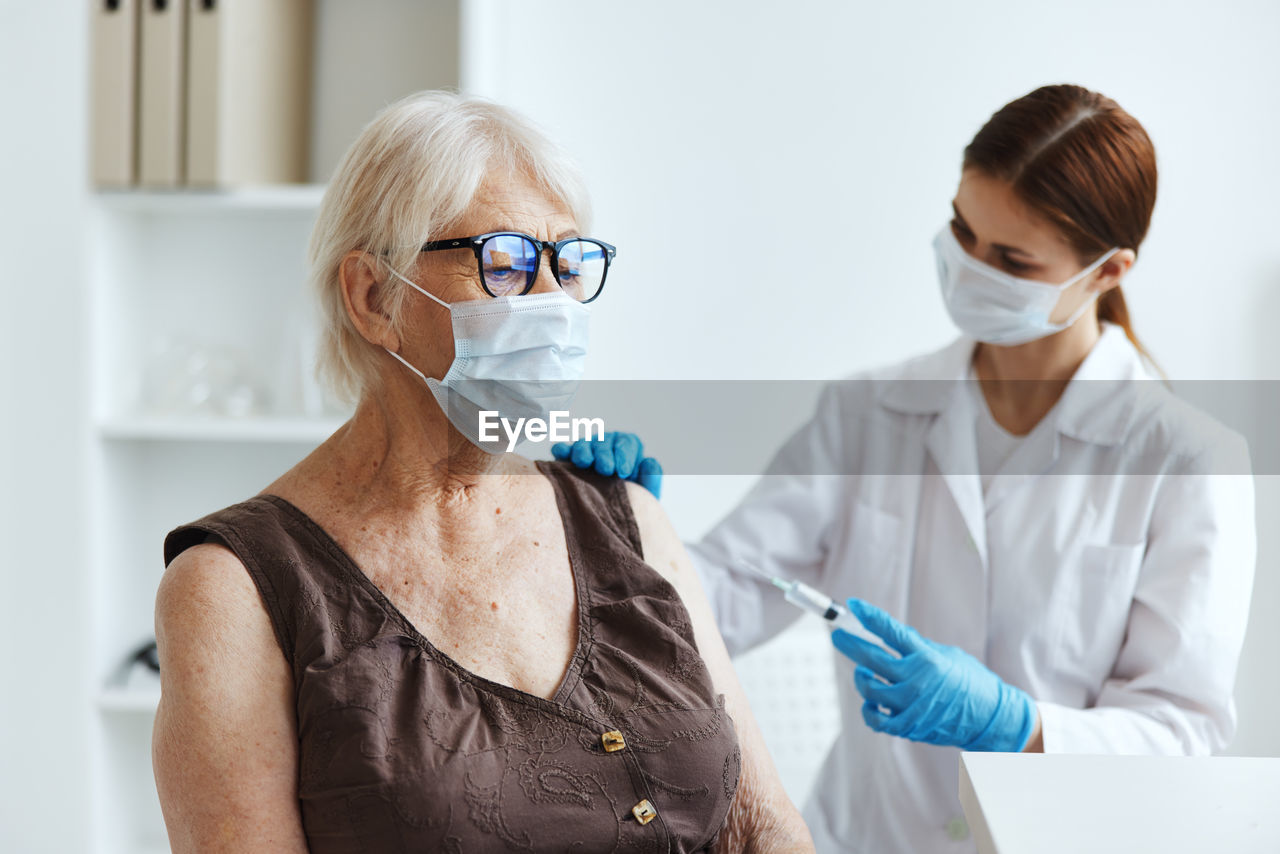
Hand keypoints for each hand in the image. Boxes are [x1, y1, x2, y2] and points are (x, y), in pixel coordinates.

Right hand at [551, 431, 663, 497]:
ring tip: (584, 462)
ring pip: (584, 444)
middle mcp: (607, 446)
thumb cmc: (631, 501)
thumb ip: (651, 478)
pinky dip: (562, 450)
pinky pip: (564, 450)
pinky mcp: (569, 459)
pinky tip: (560, 454)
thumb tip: (649, 461)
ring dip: (583, 451)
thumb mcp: (646, 493)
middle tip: (606, 469)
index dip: (625, 454)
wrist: (612, 516)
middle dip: (604, 454)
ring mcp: (587, 451)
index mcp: (628, 449)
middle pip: (605, 442)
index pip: (627, 443)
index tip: (624, 470)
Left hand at [831, 598, 1035, 751]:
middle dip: (849, 643)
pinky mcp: (909, 726)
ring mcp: (911, 705)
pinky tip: (871, 700)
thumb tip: (888, 634)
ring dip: (860, 677)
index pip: (890, 631)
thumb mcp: (947, 654)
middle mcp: (917, 680)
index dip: (869, 616)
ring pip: (868, 688)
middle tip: (837, 635)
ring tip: (862, 672)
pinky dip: (868, 709)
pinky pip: (875, 719)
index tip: (852, 605)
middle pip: (870, 658)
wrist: (991, 719)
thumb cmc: (971, 681)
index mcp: (927, 657)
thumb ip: (917, 646)